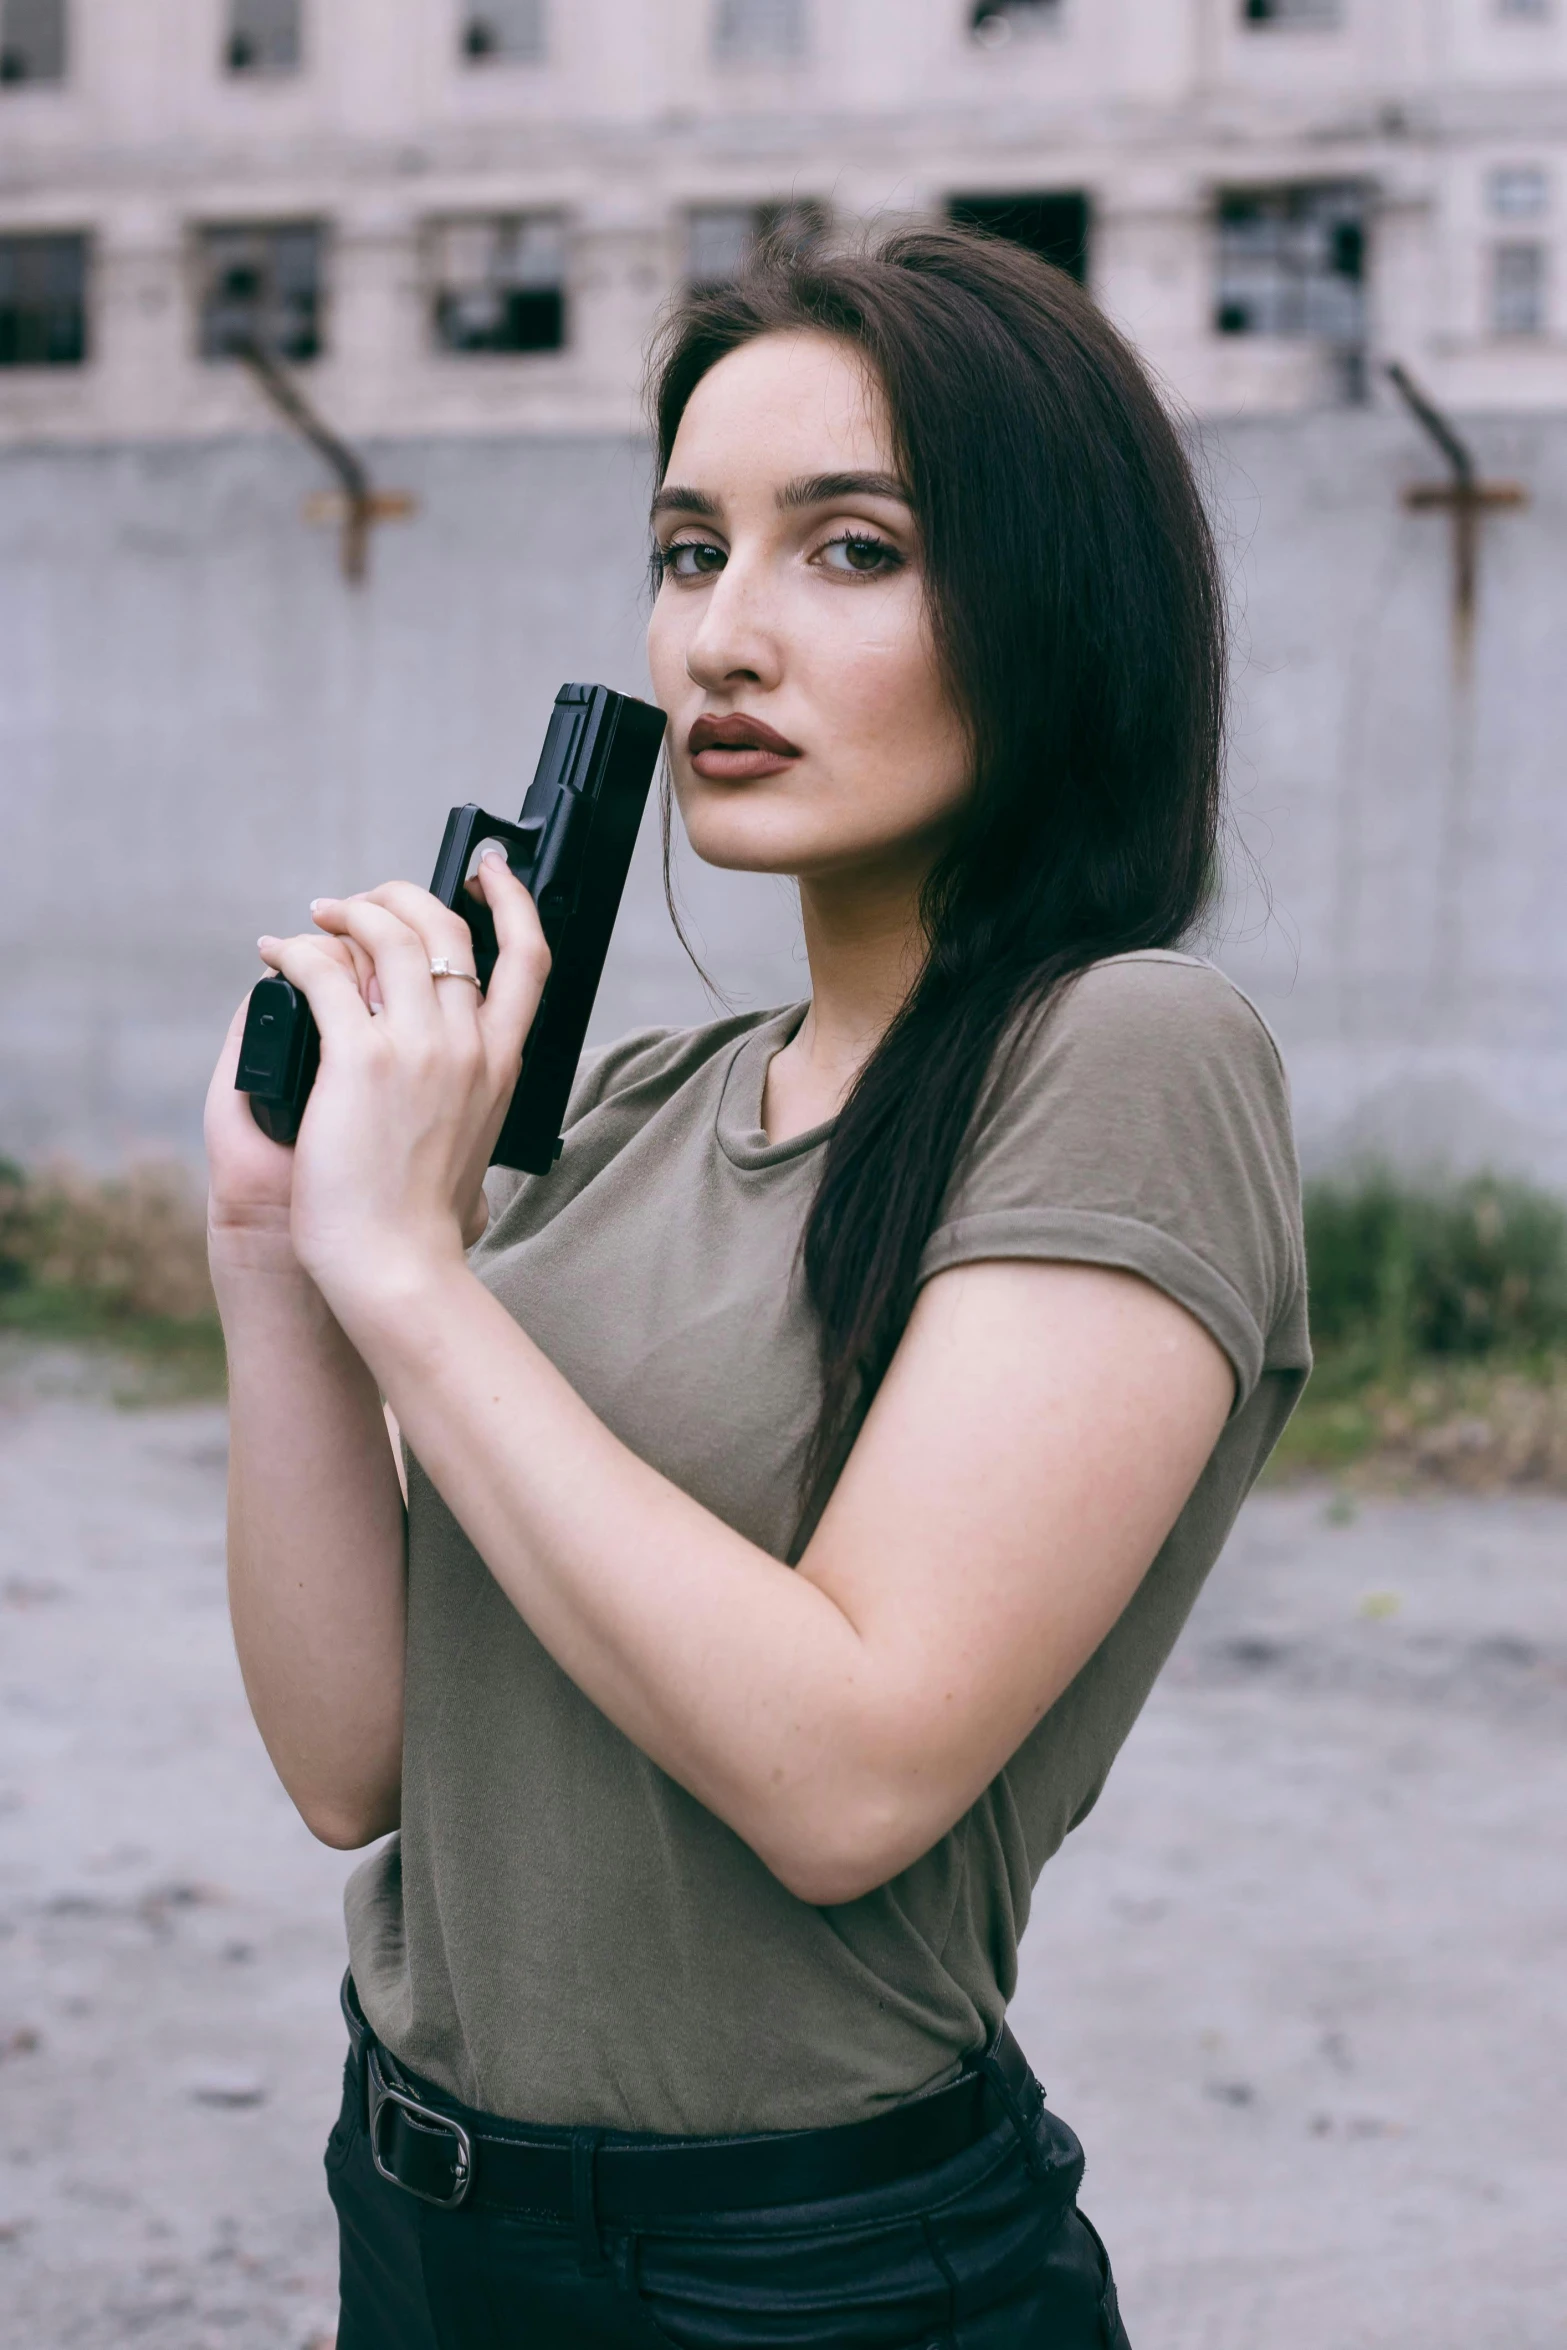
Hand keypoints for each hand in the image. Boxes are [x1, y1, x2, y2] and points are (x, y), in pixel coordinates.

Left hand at [256, 853, 548, 1311]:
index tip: (487, 871)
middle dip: (399, 895)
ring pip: (388, 933)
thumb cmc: (422, 1221)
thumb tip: (453, 1097)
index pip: (529, 956)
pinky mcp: (359, 1059)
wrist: (399, 1264)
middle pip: (446, 927)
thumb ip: (467, 1102)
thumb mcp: (473, 1146)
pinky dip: (295, 952)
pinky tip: (276, 955)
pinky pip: (324, 973)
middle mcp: (468, 1044)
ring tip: (314, 919)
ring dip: (347, 911)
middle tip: (360, 903)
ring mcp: (418, 1048)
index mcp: (502, 1064)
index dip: (512, 899)